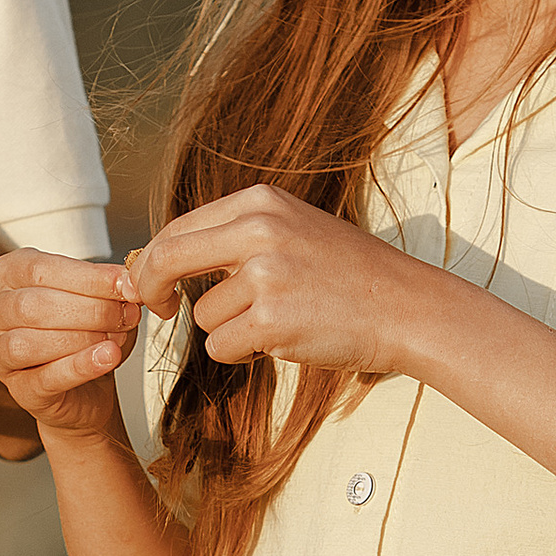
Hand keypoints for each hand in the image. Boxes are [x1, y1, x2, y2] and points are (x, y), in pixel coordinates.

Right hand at [0, 251, 141, 435]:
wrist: (89, 387)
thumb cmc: (87, 332)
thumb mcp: (98, 297)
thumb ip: (108, 287)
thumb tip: (128, 283)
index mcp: (7, 275)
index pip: (39, 270)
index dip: (87, 277)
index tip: (125, 283)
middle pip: (33, 305)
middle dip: (89, 309)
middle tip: (127, 315)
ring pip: (29, 343)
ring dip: (82, 337)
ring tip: (116, 338)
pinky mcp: (17, 390)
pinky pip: (44, 378)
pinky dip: (79, 367)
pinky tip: (106, 358)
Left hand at [131, 184, 430, 378]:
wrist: (405, 307)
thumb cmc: (348, 275)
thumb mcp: (294, 230)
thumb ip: (237, 236)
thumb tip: (163, 258)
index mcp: (260, 202)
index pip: (178, 227)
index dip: (153, 260)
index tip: (152, 283)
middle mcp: (258, 230)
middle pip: (167, 260)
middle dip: (150, 289)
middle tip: (158, 309)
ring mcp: (265, 275)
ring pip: (202, 314)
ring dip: (228, 329)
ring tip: (277, 322)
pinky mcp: (271, 319)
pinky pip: (220, 346)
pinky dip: (241, 353)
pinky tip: (280, 341)